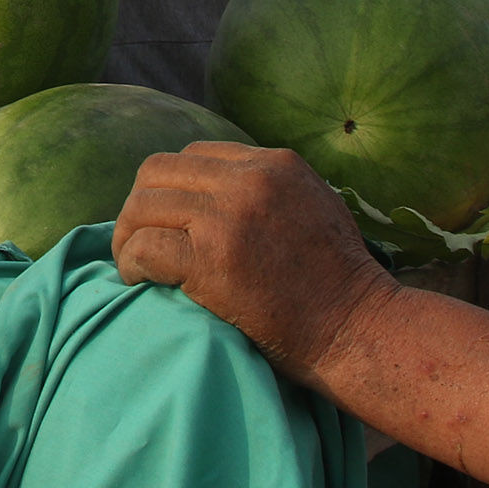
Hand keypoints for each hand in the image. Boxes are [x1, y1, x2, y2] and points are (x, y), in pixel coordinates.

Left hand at [113, 141, 392, 384]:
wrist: (360, 331)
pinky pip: (145, 247)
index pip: (195, 156)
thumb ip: (269, 190)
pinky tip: (138, 280)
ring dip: (128, 236)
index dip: (172, 188)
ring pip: (143, 206)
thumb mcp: (315, 206)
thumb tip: (214, 191)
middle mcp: (250, 180)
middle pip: (158, 171)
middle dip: (140, 205)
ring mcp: (229, 218)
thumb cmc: (341, 284)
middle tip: (137, 240)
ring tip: (133, 263)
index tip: (167, 220)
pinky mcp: (212, 261)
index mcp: (275, 163)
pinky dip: (131, 263)